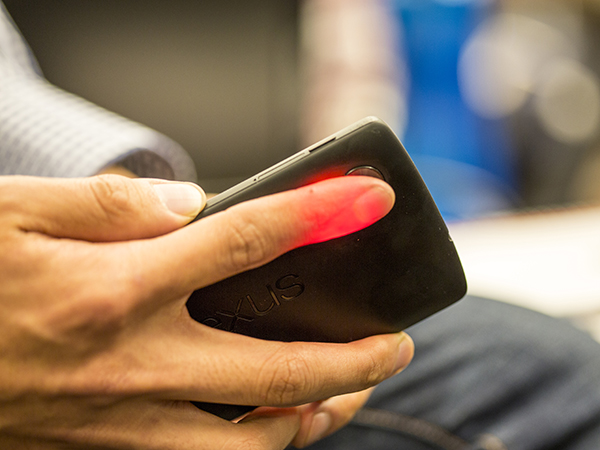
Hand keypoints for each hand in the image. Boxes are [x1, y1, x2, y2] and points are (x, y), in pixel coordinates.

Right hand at [0, 174, 412, 448]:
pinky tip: (272, 423)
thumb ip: (110, 206)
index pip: (246, 243)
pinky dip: (254, 445)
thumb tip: (189, 205)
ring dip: (318, 416)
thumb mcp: (14, 213)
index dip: (317, 216)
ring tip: (353, 390)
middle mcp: (129, 364)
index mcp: (111, 289)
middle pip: (278, 369)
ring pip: (252, 440)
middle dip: (356, 356)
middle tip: (398, 342)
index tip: (368, 201)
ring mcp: (121, 420)